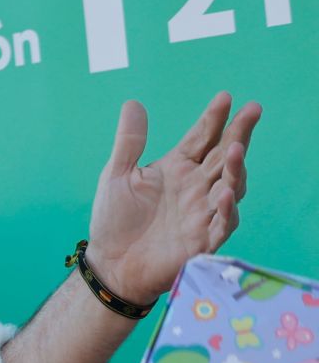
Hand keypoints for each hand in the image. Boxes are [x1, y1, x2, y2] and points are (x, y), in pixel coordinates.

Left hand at [86, 92, 260, 305]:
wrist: (110, 265)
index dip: (214, 119)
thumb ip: (129, 142)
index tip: (225, 97)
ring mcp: (202, 212)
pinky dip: (225, 208)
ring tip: (236, 148)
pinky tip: (223, 192)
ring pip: (231, 185)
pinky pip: (222, 222)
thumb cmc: (115, 221)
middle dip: (239, 133)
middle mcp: (196, 187)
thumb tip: (132, 103)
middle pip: (224, 155)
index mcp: (177, 168)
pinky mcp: (203, 240)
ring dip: (236, 168)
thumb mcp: (117, 175)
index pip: (202, 138)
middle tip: (252, 109)